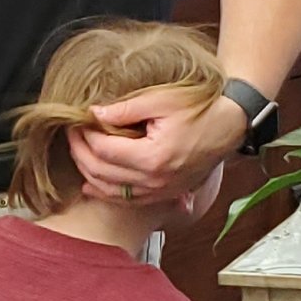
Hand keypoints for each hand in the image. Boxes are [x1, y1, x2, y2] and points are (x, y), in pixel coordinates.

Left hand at [66, 83, 243, 213]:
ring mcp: (160, 191)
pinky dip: (106, 193)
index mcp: (153, 157)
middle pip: (102, 173)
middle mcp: (155, 180)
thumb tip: (93, 113)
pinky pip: (128, 200)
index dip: (85, 136)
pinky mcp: (165, 194)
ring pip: (111, 192)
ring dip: (89, 174)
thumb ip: (125, 109)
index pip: (104, 150)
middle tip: (71, 135)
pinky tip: (92, 184)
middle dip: (80, 154)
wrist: (230, 124)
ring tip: (77, 154)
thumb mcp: (161, 100)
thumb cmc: (200, 108)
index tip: (76, 122)